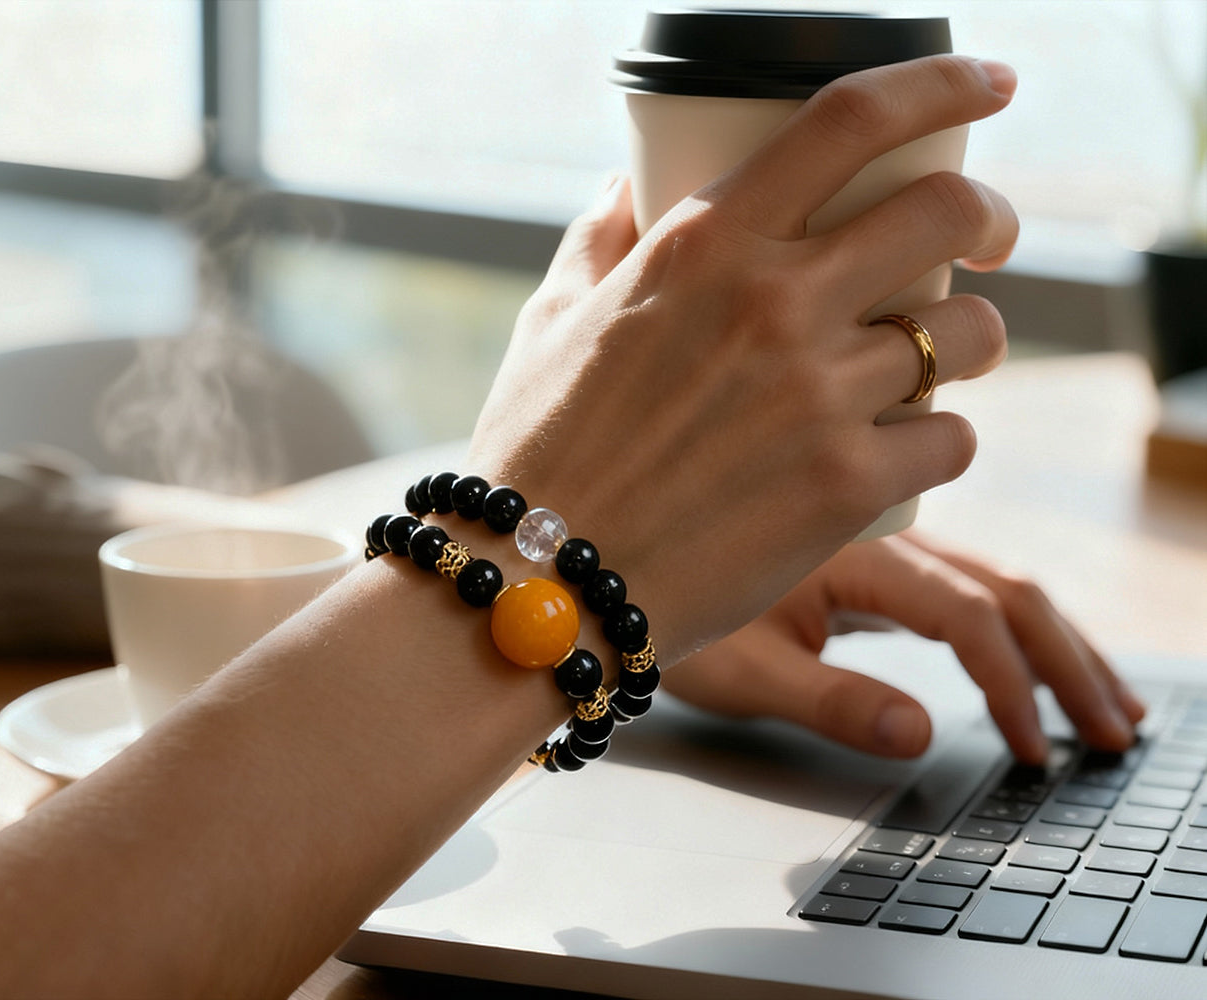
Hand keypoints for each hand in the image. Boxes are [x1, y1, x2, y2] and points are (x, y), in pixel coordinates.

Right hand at [468, 55, 1020, 661]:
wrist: (537, 581)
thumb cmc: (537, 449)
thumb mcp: (552, 320)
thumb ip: (599, 242)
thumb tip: (626, 184)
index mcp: (704, 242)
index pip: (855, 118)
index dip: (943, 86)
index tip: (989, 85)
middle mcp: (773, 301)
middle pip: (948, 211)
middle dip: (989, 217)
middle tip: (986, 241)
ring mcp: (818, 395)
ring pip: (965, 334)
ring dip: (967, 341)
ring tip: (939, 361)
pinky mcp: (847, 486)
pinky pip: (952, 438)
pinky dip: (939, 440)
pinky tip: (906, 448)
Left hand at [662, 533, 1146, 764]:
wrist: (604, 561)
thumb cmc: (659, 608)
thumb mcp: (740, 666)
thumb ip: (833, 700)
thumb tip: (921, 734)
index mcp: (853, 553)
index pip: (967, 615)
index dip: (1011, 685)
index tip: (1032, 750)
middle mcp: (877, 534)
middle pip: (1005, 588)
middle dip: (1068, 663)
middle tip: (1114, 732)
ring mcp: (877, 541)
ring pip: (993, 579)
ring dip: (1056, 640)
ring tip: (1107, 702)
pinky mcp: (867, 556)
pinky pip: (961, 581)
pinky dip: (1013, 625)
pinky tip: (1034, 658)